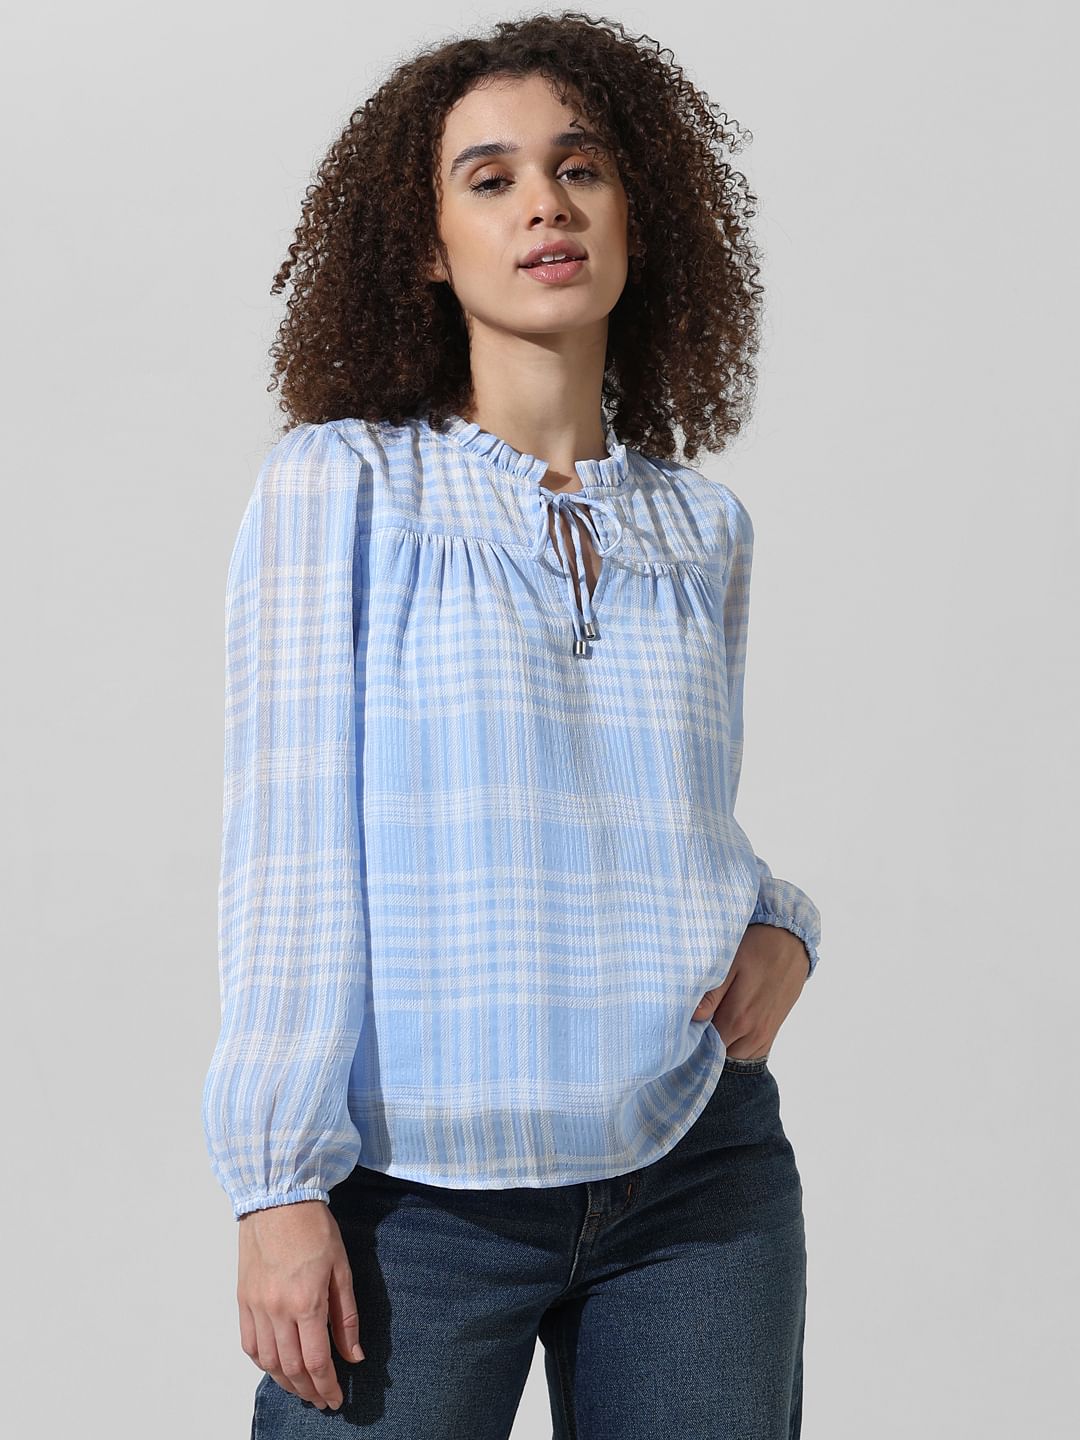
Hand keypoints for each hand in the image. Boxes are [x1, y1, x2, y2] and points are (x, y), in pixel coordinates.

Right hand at [237, 1198, 364, 1410]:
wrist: (277, 1200)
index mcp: (306, 1302)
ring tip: (302, 1389)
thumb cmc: (314, 1228)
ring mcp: (256, 1306)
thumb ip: (347, 1317)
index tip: (336, 1400)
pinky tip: (276, 1366)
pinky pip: (249, 1344)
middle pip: (291, 1369)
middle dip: (309, 1391)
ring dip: (286, 1382)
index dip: (327, 1387)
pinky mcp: (243, 1300)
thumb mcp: (341, 1269)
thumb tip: (354, 1355)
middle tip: (322, 1400)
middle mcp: (277, 1310)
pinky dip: (263, 1363)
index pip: (316, 1362)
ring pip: (268, 1362)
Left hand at [692, 923, 808, 1057]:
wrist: (789, 942)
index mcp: (737, 1019)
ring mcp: (764, 1035)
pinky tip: (726, 1029)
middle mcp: (752, 1034)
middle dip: (703, 1044)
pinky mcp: (772, 1032)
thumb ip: (711, 996)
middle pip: (719, 1054)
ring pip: (734, 1056)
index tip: (680, 1027)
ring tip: (709, 1025)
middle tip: (691, 1025)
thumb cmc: (756, 949)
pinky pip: (750, 1053)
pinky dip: (736, 1047)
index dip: (690, 1038)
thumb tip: (693, 1018)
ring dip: (720, 1046)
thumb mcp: (728, 965)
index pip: (705, 1045)